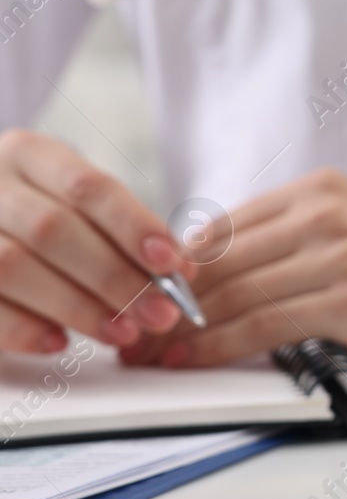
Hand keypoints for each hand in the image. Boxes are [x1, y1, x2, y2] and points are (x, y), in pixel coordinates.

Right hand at [0, 129, 190, 353]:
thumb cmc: (42, 214)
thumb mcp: (73, 202)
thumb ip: (119, 229)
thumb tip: (179, 271)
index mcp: (27, 154)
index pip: (87, 187)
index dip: (133, 226)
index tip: (174, 264)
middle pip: (54, 230)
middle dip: (114, 276)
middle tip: (160, 313)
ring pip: (15, 267)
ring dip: (77, 306)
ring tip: (124, 332)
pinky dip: (23, 327)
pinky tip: (60, 344)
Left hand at [121, 169, 346, 367]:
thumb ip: (293, 243)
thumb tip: (213, 275)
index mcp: (320, 189)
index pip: (220, 229)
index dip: (169, 271)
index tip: (138, 302)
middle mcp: (325, 211)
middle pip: (218, 261)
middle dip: (163, 302)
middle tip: (123, 336)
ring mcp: (340, 251)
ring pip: (232, 294)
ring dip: (180, 330)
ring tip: (145, 356)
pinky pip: (262, 324)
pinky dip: (216, 346)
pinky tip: (191, 360)